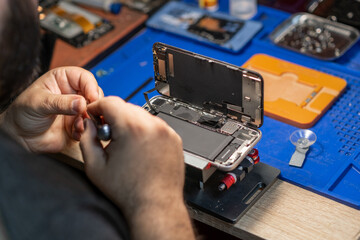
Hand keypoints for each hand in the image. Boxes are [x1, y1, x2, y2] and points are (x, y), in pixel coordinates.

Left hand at [0, 67, 101, 155]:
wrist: (20, 138)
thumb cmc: (23, 113)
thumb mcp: (39, 103)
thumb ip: (61, 103)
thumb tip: (82, 103)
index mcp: (63, 79)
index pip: (84, 77)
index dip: (91, 86)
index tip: (92, 98)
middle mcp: (73, 93)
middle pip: (95, 93)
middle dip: (93, 105)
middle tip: (88, 113)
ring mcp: (77, 109)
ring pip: (95, 111)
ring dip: (90, 119)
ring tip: (79, 125)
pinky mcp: (79, 124)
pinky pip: (90, 127)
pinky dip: (86, 131)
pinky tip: (76, 133)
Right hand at [80, 97, 194, 239]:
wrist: (155, 205)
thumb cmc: (129, 191)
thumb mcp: (96, 166)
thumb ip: (86, 139)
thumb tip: (88, 124)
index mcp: (132, 128)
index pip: (110, 101)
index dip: (97, 107)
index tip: (94, 115)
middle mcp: (152, 125)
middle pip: (126, 106)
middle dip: (113, 116)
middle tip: (108, 134)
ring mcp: (166, 131)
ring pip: (141, 115)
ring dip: (130, 123)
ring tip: (126, 145)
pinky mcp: (174, 138)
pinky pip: (155, 126)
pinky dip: (145, 131)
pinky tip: (140, 149)